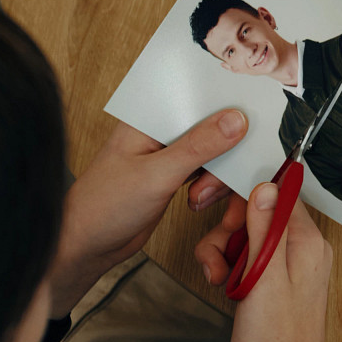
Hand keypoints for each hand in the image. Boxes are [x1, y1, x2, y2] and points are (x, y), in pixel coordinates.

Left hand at [51, 112, 248, 314]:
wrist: (89, 246)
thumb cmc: (104, 206)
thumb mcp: (156, 175)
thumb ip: (198, 147)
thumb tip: (236, 120)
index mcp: (149, 117)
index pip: (196, 96)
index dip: (226, 104)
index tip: (252, 118)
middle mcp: (162, 130)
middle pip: (213, 124)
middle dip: (225, 150)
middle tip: (220, 173)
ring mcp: (171, 153)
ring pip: (217, 151)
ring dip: (218, 175)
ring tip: (199, 195)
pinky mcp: (178, 174)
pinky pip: (211, 170)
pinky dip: (214, 186)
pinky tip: (200, 200)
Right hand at [206, 183, 332, 341]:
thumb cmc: (275, 341)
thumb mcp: (264, 278)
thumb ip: (265, 229)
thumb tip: (267, 185)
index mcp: (309, 242)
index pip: (279, 193)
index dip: (246, 198)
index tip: (222, 212)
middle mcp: (305, 249)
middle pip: (259, 214)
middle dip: (229, 231)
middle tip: (218, 259)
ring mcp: (291, 264)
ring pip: (248, 236)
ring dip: (225, 252)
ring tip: (220, 278)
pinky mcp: (276, 279)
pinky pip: (250, 257)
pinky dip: (232, 267)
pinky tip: (226, 285)